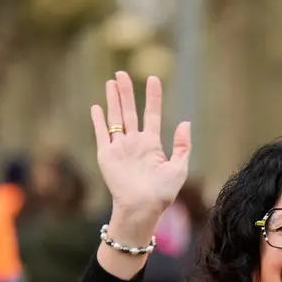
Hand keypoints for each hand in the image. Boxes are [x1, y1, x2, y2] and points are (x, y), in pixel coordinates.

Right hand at [89, 72, 191, 224]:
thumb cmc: (162, 193)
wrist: (142, 208)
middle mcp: (134, 143)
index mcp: (152, 144)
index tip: (153, 78)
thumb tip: (185, 123)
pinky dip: (98, 120)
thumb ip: (182, 146)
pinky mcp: (106, 154)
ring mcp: (119, 147)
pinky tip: (97, 107)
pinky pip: (101, 133)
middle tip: (122, 73)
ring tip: (111, 82)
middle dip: (126, 92)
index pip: (152, 114)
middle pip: (130, 111)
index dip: (153, 97)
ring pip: (115, 117)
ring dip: (113, 100)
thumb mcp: (179, 168)